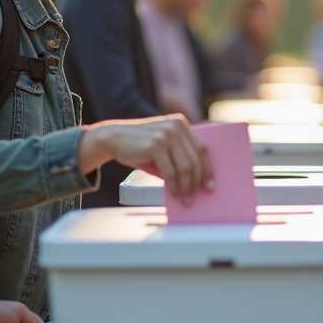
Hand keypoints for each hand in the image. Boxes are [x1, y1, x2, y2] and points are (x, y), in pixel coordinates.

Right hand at [84, 115, 211, 202]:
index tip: (210, 184)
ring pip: (185, 167)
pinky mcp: (155, 145)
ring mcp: (165, 134)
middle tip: (196, 196)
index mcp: (180, 123)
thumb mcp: (162, 146)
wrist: (112, 138)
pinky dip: (174, 186)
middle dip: (197, 181)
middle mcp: (175, 126)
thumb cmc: (139, 146)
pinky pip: (171, 172)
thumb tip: (196, 181)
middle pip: (195, 159)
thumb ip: (177, 155)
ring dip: (186, 186)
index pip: (201, 148)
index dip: (207, 168)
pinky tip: (174, 194)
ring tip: (185, 199)